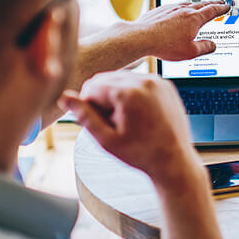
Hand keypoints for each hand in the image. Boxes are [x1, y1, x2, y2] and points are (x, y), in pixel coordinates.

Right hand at [59, 71, 205, 190]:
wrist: (174, 160)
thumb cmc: (142, 154)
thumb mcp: (107, 140)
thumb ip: (84, 116)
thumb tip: (64, 97)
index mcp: (129, 93)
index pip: (91, 87)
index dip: (89, 106)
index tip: (100, 124)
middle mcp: (145, 81)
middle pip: (105, 79)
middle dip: (102, 99)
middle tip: (113, 124)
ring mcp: (158, 80)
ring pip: (120, 78)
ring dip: (116, 96)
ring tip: (127, 121)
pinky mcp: (165, 84)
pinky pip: (138, 81)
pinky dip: (132, 94)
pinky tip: (139, 115)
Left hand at [135, 1, 229, 60]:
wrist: (141, 37)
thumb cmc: (165, 45)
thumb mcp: (190, 52)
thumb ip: (204, 48)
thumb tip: (213, 45)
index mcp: (194, 19)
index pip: (212, 11)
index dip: (221, 8)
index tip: (226, 6)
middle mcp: (184, 10)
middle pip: (202, 4)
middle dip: (212, 3)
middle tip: (219, 2)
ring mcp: (171, 8)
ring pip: (188, 3)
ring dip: (198, 4)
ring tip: (202, 5)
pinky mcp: (161, 9)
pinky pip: (176, 5)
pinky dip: (183, 6)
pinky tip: (180, 10)